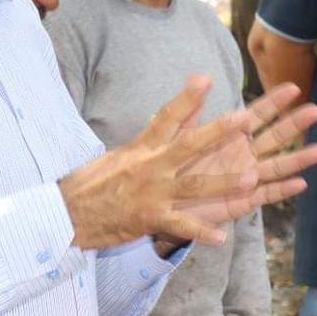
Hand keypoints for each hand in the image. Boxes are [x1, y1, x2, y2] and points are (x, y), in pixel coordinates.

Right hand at [58, 75, 316, 249]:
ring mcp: (151, 194)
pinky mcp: (148, 219)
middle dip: (219, 131)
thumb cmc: (92, 183)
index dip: (187, 98)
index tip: (206, 78)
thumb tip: (162, 115)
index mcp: (142, 148)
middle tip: (246, 117)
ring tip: (251, 178)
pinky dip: (200, 232)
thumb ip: (147, 137)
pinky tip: (221, 237)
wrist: (65, 215)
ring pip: (193, 186)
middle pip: (188, 145)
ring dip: (223, 182)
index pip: (167, 117)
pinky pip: (179, 226)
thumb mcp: (119, 154)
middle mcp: (149, 167)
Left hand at [173, 82, 316, 228]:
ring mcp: (246, 178)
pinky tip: (300, 183)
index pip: (256, 115)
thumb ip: (188, 109)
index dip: (273, 102)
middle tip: (316, 110)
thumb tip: (198, 75)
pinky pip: (265, 195)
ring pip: (276, 167)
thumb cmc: (173, 165)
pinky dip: (282, 190)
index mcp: (230, 135)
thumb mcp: (178, 135)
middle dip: (294, 124)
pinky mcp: (242, 202)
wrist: (164, 201)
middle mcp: (244, 155)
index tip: (292, 87)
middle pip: (274, 137)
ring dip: (297, 160)